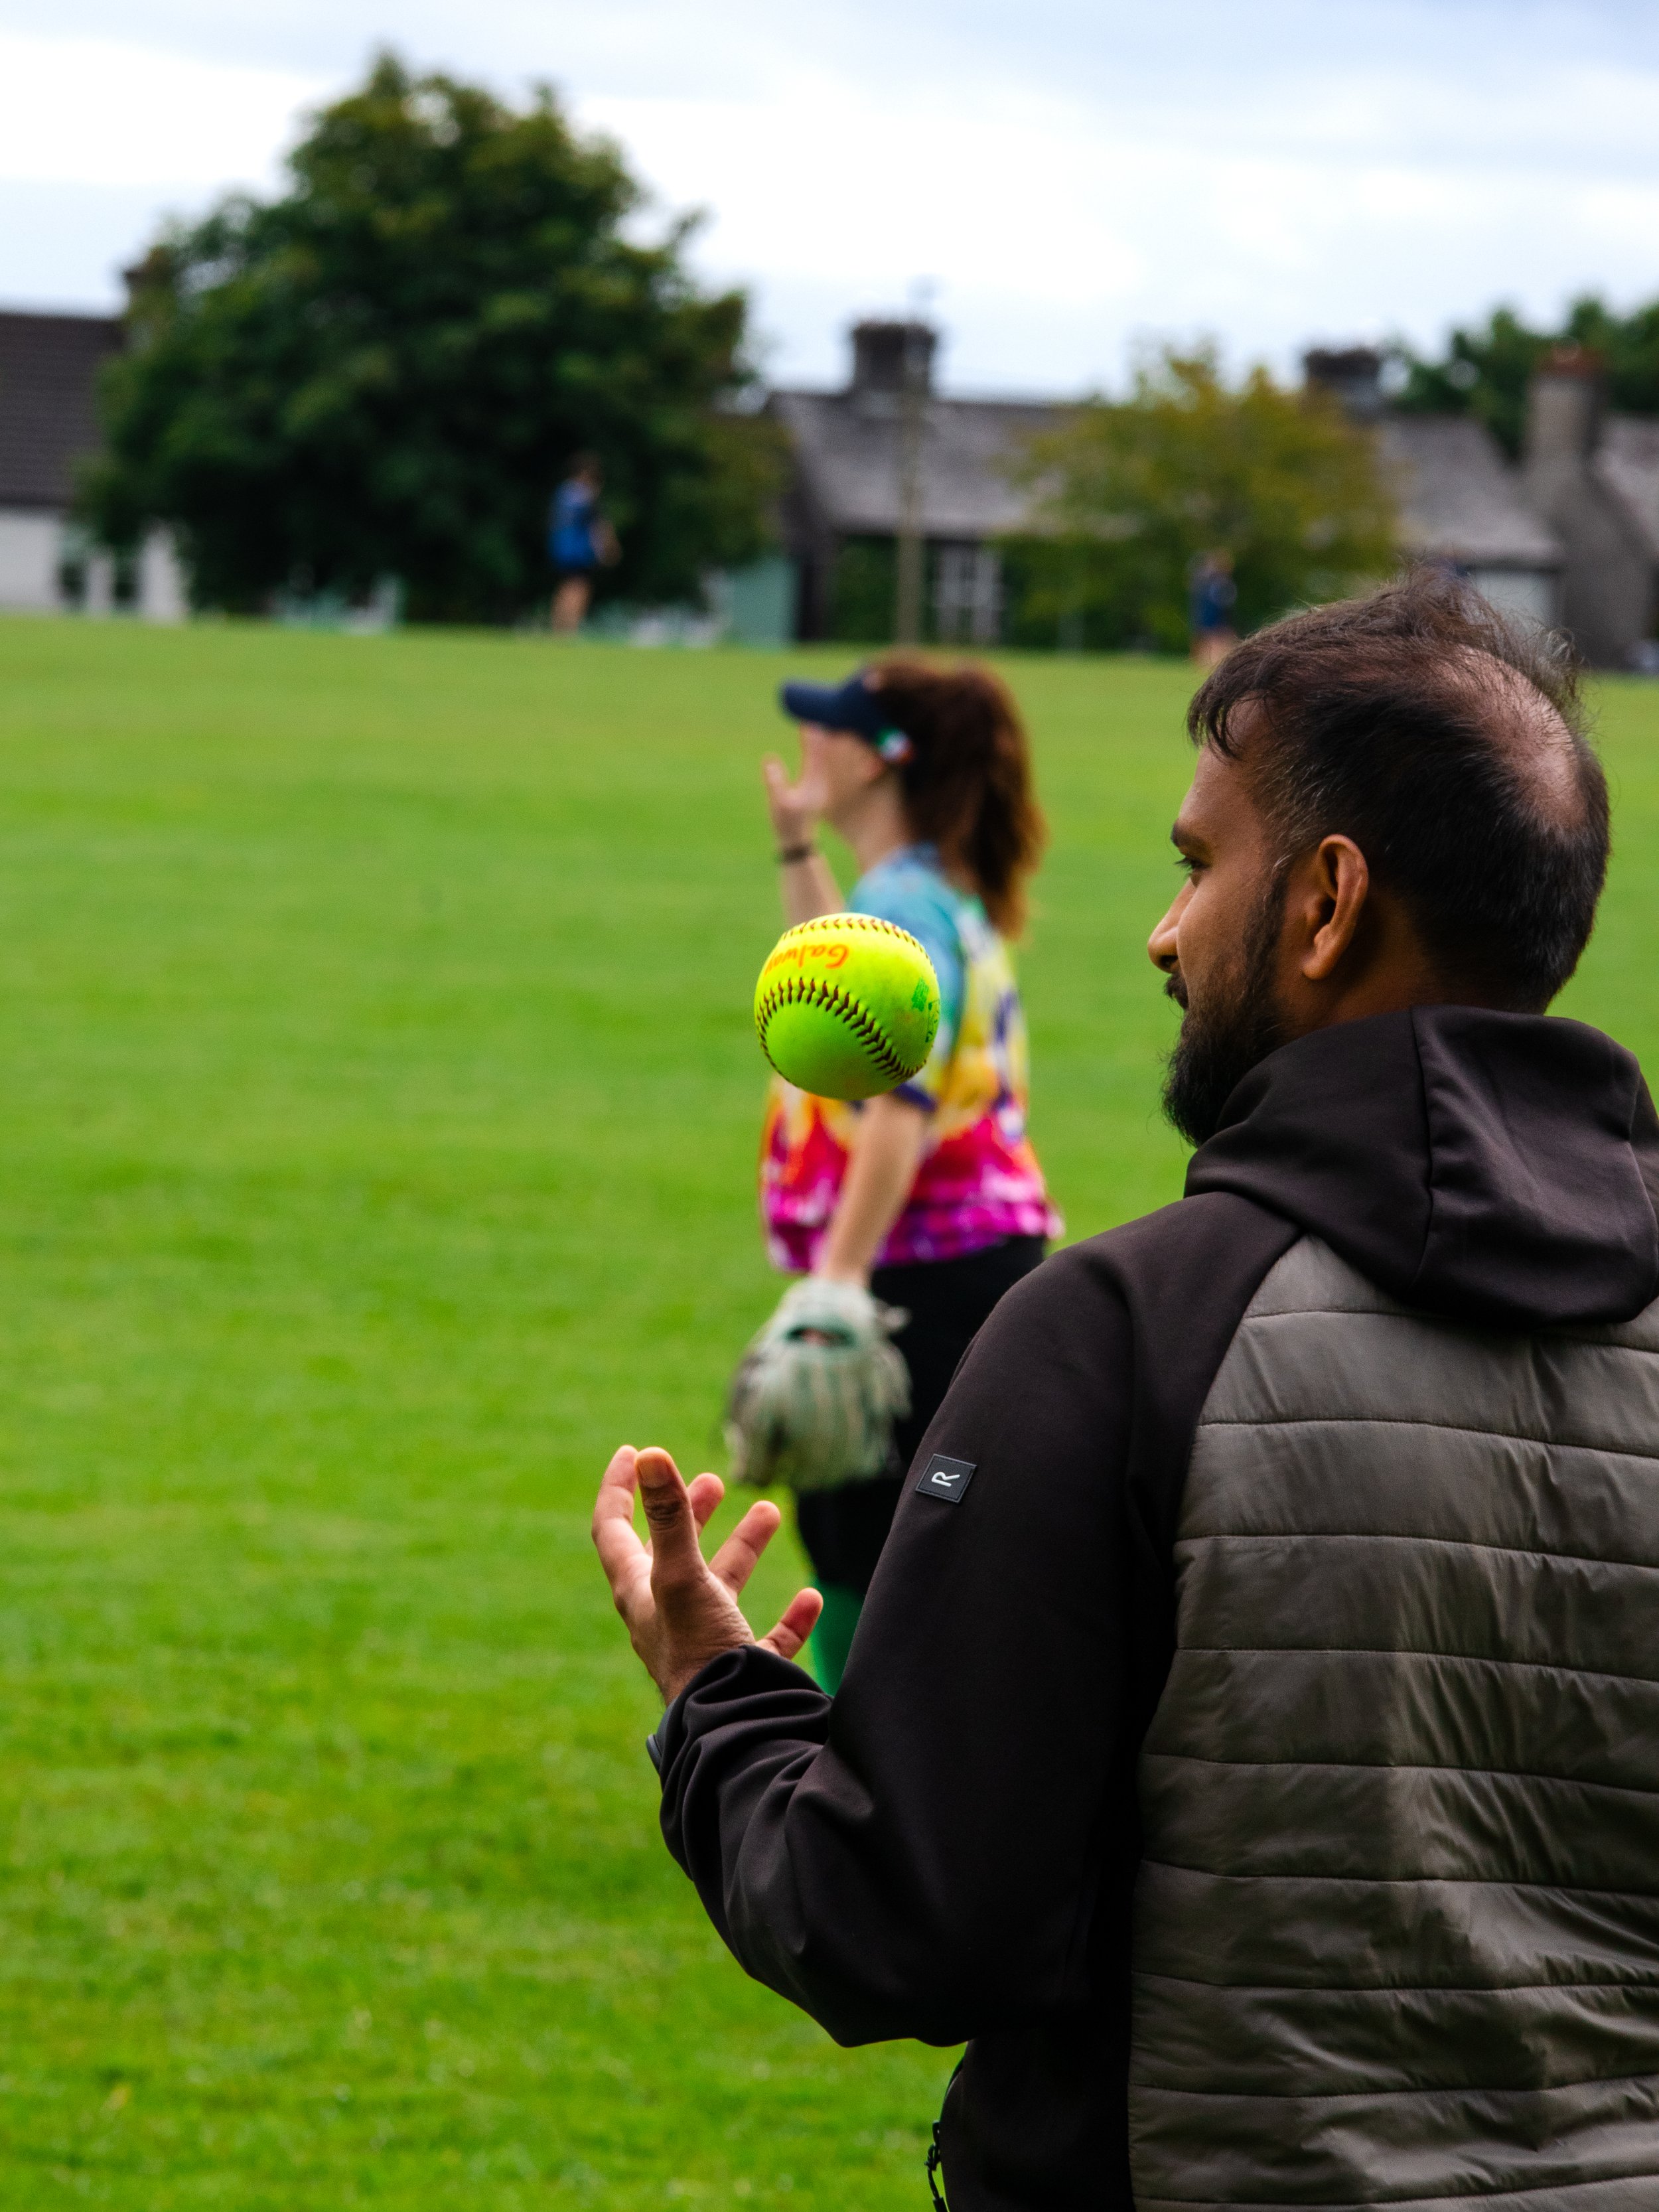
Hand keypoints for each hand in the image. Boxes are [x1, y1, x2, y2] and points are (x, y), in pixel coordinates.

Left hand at [592, 1445, 823, 1704]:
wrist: (731, 1727)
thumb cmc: (697, 1649)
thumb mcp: (682, 1575)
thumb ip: (670, 1516)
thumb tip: (648, 1453)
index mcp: (640, 1592)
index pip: (614, 1530)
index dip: (620, 1491)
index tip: (633, 1453)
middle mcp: (667, 1617)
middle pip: (671, 1555)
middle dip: (690, 1515)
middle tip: (711, 1482)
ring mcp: (706, 1646)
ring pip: (722, 1589)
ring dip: (743, 1549)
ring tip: (770, 1511)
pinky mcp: (744, 1673)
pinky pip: (767, 1640)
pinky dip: (789, 1617)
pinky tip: (809, 1599)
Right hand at [762, 727, 830, 848]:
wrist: (797, 842)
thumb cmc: (787, 824)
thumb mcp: (778, 804)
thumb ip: (774, 782)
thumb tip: (769, 759)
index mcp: (814, 782)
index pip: (816, 752)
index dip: (812, 734)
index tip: (808, 717)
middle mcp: (821, 780)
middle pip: (824, 750)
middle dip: (819, 731)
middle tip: (815, 710)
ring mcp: (820, 784)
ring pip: (823, 755)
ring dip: (819, 738)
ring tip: (814, 720)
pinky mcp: (816, 787)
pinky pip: (819, 762)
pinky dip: (816, 749)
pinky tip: (812, 742)